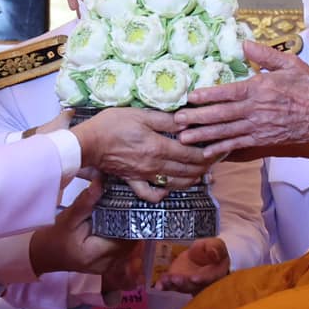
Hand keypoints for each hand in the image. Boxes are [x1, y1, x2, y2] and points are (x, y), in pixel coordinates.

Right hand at [28, 182, 145, 282]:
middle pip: (131, 240)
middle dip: (132, 221)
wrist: (46, 254)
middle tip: (132, 200)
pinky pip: (124, 247)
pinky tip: (121, 220)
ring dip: (130, 227)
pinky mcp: (110, 263)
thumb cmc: (55, 237)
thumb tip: (100, 181)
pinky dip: (124, 234)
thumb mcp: (68, 218)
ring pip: (130, 244)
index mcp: (96, 254)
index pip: (125, 236)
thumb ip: (84, 202)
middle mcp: (107, 264)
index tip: (131, 200)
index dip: (130, 218)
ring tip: (129, 208)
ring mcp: (110, 266)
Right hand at [73, 106, 213, 191]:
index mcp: (159, 147)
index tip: (221, 148)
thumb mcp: (141, 114)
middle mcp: (155, 165)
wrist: (87, 143)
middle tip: (216, 160)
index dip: (210, 152)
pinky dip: (162, 194)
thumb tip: (188, 120)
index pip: (192, 153)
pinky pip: (150, 194)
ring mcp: (144, 175)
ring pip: (175, 183)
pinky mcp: (132, 180)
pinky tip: (168, 189)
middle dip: (206, 166)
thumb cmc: (112, 124)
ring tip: (201, 173)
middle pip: (188, 170)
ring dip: (191, 179)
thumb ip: (166, 120)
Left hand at [159, 237, 230, 292]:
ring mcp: (187, 284)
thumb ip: (215, 248)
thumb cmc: (211, 250)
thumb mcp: (216, 245)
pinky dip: (164, 286)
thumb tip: (213, 253)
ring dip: (172, 284)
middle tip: (176, 279)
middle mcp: (201, 283)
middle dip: (184, 283)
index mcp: (214, 274)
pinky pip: (170, 285)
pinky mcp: (176, 281)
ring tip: (165, 280)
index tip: (194, 279)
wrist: (201, 254)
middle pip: (193, 286)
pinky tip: (159, 285)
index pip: (209, 278)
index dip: (202, 279)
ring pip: (180, 287)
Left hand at [173, 42, 308, 156]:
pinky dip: (220, 149)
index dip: (208, 95)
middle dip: (197, 118)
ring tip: (183, 138)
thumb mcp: (290, 64)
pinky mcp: (261, 140)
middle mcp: (255, 110)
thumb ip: (266, 55)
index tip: (190, 97)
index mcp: (260, 89)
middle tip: (176, 120)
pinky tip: (206, 153)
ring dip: (203, 135)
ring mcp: (257, 127)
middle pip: (221, 114)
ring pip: (225, 132)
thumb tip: (244, 44)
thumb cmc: (308, 88)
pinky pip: (237, 145)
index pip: (228, 92)